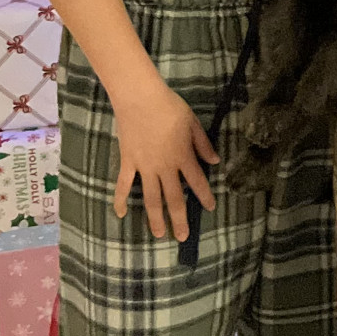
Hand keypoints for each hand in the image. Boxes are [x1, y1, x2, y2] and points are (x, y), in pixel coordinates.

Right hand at [111, 78, 218, 242]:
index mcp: (183, 156)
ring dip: (155, 218)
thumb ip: (203, 144)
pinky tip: (120, 214)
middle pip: (174, 198)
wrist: (140, 98)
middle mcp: (165, 167)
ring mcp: (144, 167)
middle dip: (179, 219)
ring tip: (159, 234)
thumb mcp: (193, 123)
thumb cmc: (169, 107)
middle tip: (182, 237)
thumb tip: (215, 162)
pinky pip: (123, 185)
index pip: (197, 182)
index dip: (205, 196)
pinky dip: (120, 200)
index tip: (210, 208)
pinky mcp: (128, 162)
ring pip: (151, 198)